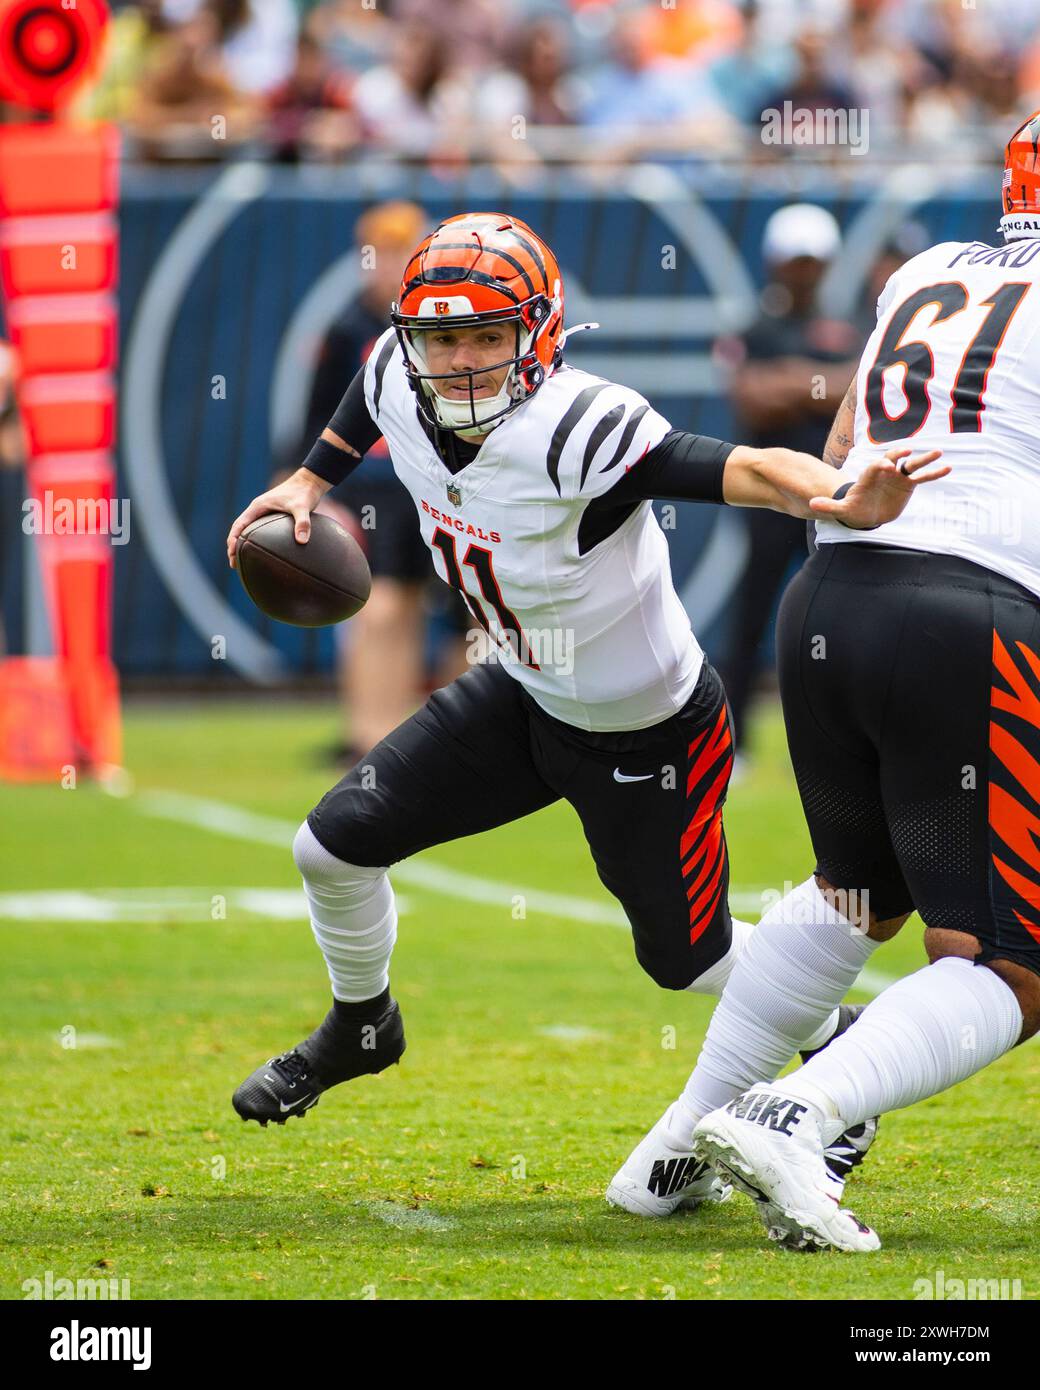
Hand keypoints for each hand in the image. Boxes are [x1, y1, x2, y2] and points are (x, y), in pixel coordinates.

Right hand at [226, 468, 328, 567]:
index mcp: (258, 506)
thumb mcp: (303, 507)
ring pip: (247, 530)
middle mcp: (258, 509)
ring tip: (242, 562)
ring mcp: (264, 512)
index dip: (233, 540)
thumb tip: (302, 541)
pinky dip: (255, 541)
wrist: (310, 482)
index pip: (239, 525)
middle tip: (234, 564)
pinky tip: (260, 553)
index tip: (232, 554)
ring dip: (242, 544)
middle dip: (234, 546)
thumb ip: (303, 523)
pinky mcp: (271, 516)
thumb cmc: (304, 492)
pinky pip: (258, 530)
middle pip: (239, 529)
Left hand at [808, 447, 948, 529]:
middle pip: (893, 458)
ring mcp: (898, 476)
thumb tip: (812, 504)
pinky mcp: (908, 484)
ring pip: (911, 464)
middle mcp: (884, 472)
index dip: (880, 465)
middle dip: (900, 454)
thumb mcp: (841, 509)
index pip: (874, 467)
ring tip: (938, 452)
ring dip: (923, 459)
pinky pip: (922, 477)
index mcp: (868, 475)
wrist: (866, 512)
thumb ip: (829, 506)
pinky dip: (934, 473)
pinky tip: (948, 468)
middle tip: (909, 451)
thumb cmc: (853, 508)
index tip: (888, 466)